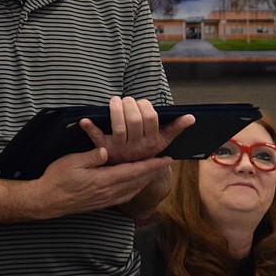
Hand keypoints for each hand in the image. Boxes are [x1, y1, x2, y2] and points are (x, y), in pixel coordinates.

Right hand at [30, 144, 171, 216]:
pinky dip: (135, 188)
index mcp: (103, 180)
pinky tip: (136, 185)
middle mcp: (108, 192)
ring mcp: (105, 199)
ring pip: (133, 190)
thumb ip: (90, 157)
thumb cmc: (56, 179)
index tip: (165, 159)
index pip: (133, 171)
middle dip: (153, 172)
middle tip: (167, 164)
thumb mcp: (71, 162)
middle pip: (137, 182)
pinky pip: (125, 196)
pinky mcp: (101, 203)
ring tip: (155, 172)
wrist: (47, 200)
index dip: (151, 165)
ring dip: (146, 181)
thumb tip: (105, 150)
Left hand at [78, 96, 194, 164]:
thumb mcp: (162, 142)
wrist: (128, 175)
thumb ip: (175, 128)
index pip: (151, 118)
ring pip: (119, 126)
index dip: (145, 106)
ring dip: (116, 110)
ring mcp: (120, 148)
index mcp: (151, 141)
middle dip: (130, 105)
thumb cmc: (144, 151)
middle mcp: (136, 145)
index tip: (141, 103)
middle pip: (134, 120)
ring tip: (114, 101)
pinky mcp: (104, 149)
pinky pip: (96, 138)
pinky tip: (84, 120)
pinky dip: (90, 128)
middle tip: (127, 100)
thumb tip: (191, 117)